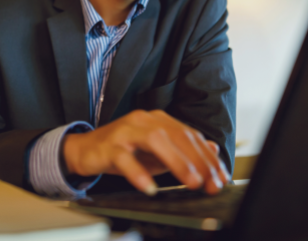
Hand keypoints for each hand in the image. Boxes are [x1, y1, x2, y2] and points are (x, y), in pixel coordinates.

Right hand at [62, 110, 229, 194]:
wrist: (85, 149)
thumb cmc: (123, 150)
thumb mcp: (157, 152)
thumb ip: (182, 150)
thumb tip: (212, 149)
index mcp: (157, 119)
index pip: (189, 135)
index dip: (208, 157)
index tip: (221, 177)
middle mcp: (144, 120)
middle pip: (176, 135)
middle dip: (198, 161)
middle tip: (211, 183)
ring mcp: (126, 131)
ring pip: (155, 140)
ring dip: (177, 162)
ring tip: (191, 181)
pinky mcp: (109, 146)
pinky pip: (124, 158)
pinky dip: (138, 173)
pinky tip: (149, 187)